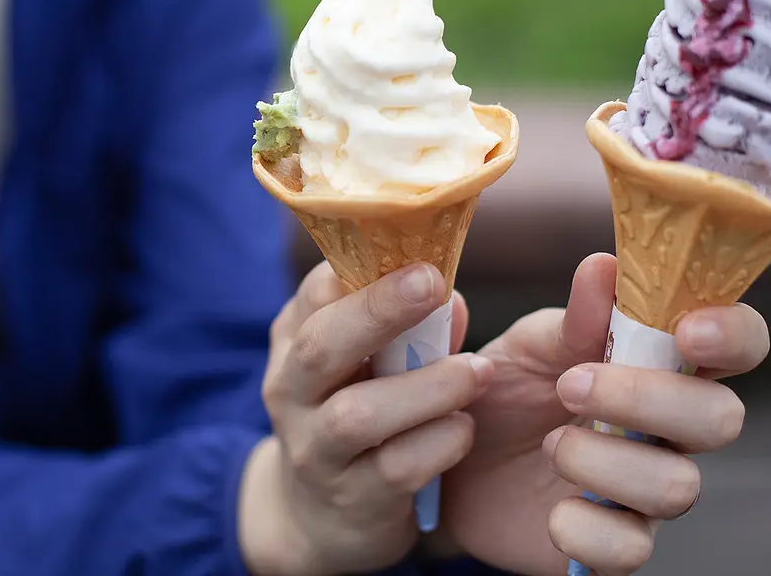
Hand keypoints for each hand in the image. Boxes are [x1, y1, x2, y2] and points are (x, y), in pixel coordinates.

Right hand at [238, 261, 493, 575]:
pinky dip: (438, 443)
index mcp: (295, 340)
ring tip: (478, 371)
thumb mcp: (367, 364)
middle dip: (378, 311)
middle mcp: (292, 391)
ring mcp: (314, 450)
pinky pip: (395, 469)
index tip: (416, 253)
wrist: (319, 518)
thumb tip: (450, 297)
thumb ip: (407, 329)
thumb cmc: (357, 413)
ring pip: (356, 415)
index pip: (315, 291)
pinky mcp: (351, 500)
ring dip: (425, 387)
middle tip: (433, 284)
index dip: (362, 267)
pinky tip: (464, 428)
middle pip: (320, 345)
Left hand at [438, 253, 769, 575]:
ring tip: (552, 445)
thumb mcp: (529, 346)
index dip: (734, 334)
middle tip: (571, 385)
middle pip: (721, 418)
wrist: (452, 462)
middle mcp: (672, 429)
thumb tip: (604, 267)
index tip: (688, 331)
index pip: (740, 343)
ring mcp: (648, 490)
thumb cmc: (508, 390)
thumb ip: (573, 319)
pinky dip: (586, 528)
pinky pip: (631, 550)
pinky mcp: (615, 544)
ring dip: (607, 461)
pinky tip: (553, 510)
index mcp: (664, 364)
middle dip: (649, 399)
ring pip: (679, 487)